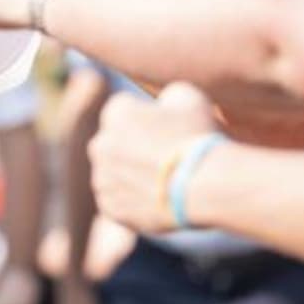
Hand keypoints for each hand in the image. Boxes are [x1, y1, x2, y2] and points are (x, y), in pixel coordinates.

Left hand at [89, 84, 219, 234]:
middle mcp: (100, 144)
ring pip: (115, 173)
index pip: (127, 110)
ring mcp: (102, 178)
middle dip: (134, 147)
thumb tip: (163, 105)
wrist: (204, 185)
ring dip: (131, 174)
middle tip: (165, 158)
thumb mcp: (188, 97)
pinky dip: (133, 200)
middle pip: (116, 142)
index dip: (149, 119)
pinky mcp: (110, 207)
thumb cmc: (198, 136)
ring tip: (165, 181)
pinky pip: (118, 200)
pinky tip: (158, 198)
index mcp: (114, 112)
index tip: (168, 130)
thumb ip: (166, 96)